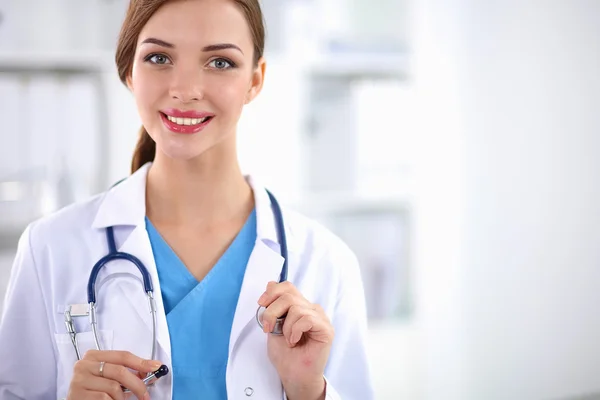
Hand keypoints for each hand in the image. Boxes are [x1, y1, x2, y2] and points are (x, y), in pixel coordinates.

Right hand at [67, 350, 161, 399]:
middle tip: (145, 394)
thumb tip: (150, 370)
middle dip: (137, 384)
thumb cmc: (94, 390)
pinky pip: (105, 398)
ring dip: (121, 398)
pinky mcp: (78, 395)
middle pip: (120, 371)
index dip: (141, 362)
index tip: (156, 367)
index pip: (123, 355)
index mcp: (93, 356)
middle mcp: (84, 365)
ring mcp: (79, 380)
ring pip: (113, 388)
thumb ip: (126, 372)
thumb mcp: (110, 377)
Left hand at [258, 281, 332, 399]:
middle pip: (289, 295)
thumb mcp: (273, 326)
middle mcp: (311, 309)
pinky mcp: (326, 328)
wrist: (294, 375)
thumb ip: (273, 306)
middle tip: (268, 328)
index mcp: (300, 307)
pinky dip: (294, 331)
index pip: (288, 287)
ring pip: (296, 307)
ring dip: (285, 327)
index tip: (261, 304)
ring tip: (288, 340)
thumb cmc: (285, 355)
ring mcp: (320, 318)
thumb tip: (270, 283)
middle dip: (272, 311)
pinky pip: (306, 319)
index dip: (272, 292)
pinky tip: (295, 341)